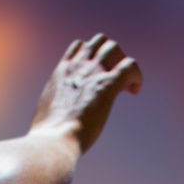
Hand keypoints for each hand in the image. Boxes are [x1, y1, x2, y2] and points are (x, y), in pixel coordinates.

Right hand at [32, 34, 142, 153]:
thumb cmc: (48, 136)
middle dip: (110, 56)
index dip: (92, 55)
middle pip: (100, 41)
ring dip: (122, 62)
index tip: (96, 74)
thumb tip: (57, 116)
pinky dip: (136, 76)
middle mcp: (77, 67)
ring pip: (114, 48)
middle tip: (114, 77)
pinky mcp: (107, 85)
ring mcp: (92, 73)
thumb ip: (58, 103)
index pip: (79, 46)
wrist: (53, 141)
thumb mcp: (48, 111)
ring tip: (124, 84)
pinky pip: (130, 66)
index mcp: (62, 72)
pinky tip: (134, 90)